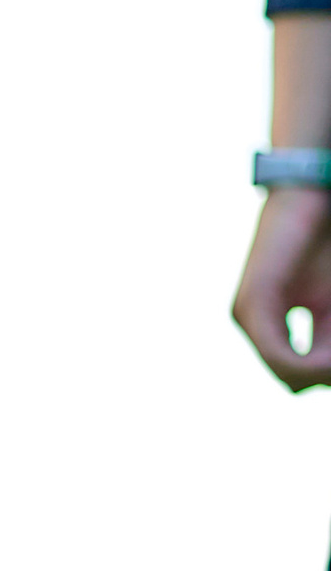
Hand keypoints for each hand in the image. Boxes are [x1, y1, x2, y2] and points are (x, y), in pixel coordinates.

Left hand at [233, 187, 330, 388]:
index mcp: (273, 326)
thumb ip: (325, 339)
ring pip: (287, 371)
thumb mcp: (329, 302)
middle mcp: (255, 325)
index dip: (325, 372)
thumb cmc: (326, 241)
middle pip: (295, 378)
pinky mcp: (253, 302)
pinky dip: (305, 361)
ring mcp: (249, 315)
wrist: (308, 192)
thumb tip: (322, 375)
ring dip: (321, 368)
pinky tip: (326, 357)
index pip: (299, 373)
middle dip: (324, 371)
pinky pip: (277, 352)